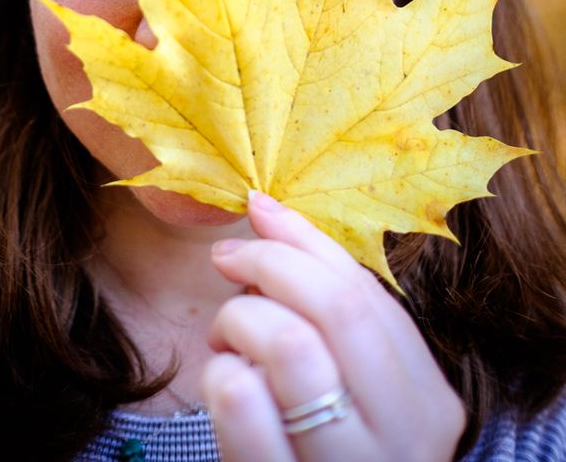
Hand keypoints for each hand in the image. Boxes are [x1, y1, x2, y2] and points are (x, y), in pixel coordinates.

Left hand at [202, 192, 465, 461]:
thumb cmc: (333, 440)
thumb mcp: (350, 374)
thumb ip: (322, 291)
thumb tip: (262, 206)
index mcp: (426, 399)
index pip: (364, 292)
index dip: (300, 241)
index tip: (253, 218)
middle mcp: (402, 440)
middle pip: (330, 311)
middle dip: (267, 268)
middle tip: (229, 264)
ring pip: (288, 347)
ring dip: (239, 321)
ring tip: (229, 335)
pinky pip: (240, 404)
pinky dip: (219, 374)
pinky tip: (224, 384)